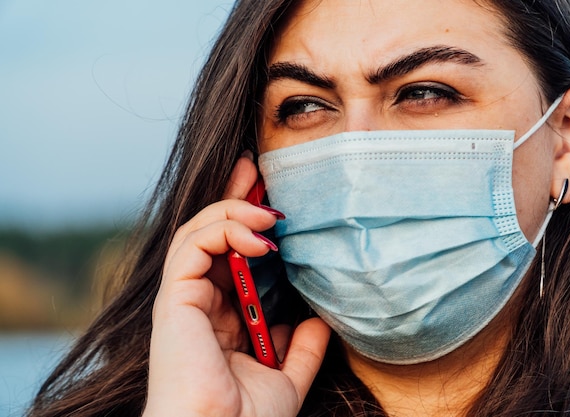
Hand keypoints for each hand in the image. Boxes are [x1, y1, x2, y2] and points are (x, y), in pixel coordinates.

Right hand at [142, 153, 330, 416]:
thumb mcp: (284, 378)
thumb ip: (300, 350)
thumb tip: (321, 323)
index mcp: (218, 317)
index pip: (229, 255)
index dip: (245, 223)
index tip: (271, 200)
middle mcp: (197, 302)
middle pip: (210, 233)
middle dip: (233, 198)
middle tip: (256, 171)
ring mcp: (183, 298)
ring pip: (197, 231)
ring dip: (234, 212)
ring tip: (270, 213)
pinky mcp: (174, 297)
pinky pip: (193, 245)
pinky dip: (225, 231)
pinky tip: (262, 240)